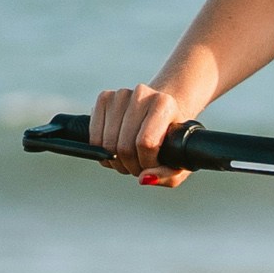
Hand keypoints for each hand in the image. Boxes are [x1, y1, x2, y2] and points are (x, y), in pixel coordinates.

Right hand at [88, 79, 202, 183]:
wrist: (162, 111)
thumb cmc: (171, 139)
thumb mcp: (179, 160)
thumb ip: (166, 175)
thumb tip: (143, 178)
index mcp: (164, 104)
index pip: (145, 143)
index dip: (146, 163)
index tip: (151, 166)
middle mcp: (142, 94)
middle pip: (124, 145)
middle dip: (130, 165)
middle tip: (138, 167)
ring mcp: (120, 94)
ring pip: (107, 142)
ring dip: (115, 160)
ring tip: (128, 159)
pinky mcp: (104, 98)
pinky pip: (94, 135)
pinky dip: (102, 150)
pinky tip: (115, 149)